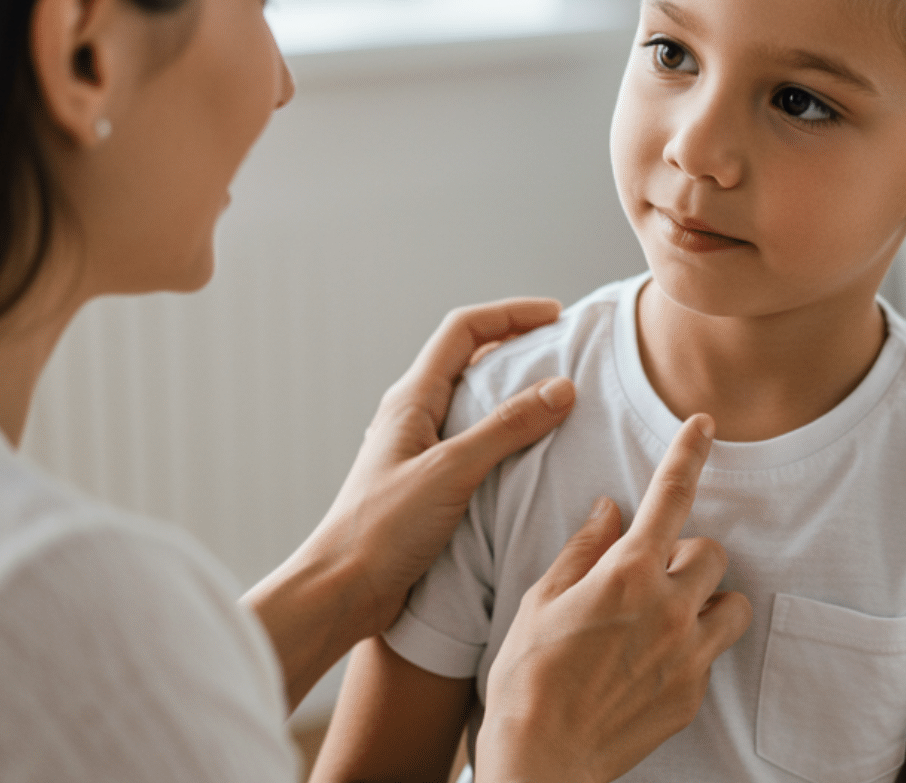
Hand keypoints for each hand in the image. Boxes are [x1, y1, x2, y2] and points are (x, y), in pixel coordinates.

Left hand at [245, 298, 574, 706]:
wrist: (342, 591)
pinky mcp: (428, 485)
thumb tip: (560, 388)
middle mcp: (413, 417)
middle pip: (468, 359)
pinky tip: (531, 454)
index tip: (556, 316)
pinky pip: (473, 443)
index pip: (463, 331)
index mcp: (411, 400)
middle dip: (516, 346)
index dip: (510, 314)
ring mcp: (419, 450)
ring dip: (512, 392)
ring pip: (472, 402)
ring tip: (556, 399)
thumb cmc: (382, 530)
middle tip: (563, 352)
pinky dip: (505, 435)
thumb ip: (507, 428)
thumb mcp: (451, 471)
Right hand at [474, 415, 752, 782]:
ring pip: (731, 603)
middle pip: (711, 552)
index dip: (690, 454)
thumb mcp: (540, 602)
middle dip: (686, 554)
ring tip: (667, 616)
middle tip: (648, 575)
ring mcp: (687, 654)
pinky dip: (691, 646)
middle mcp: (668, 609)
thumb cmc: (527, 680)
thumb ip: (582, 551)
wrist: (541, 761)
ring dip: (706, 600)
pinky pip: (711, 652)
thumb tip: (609, 510)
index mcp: (627, 575)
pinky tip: (651, 661)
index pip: (671, 497)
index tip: (705, 425)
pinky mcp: (693, 693)